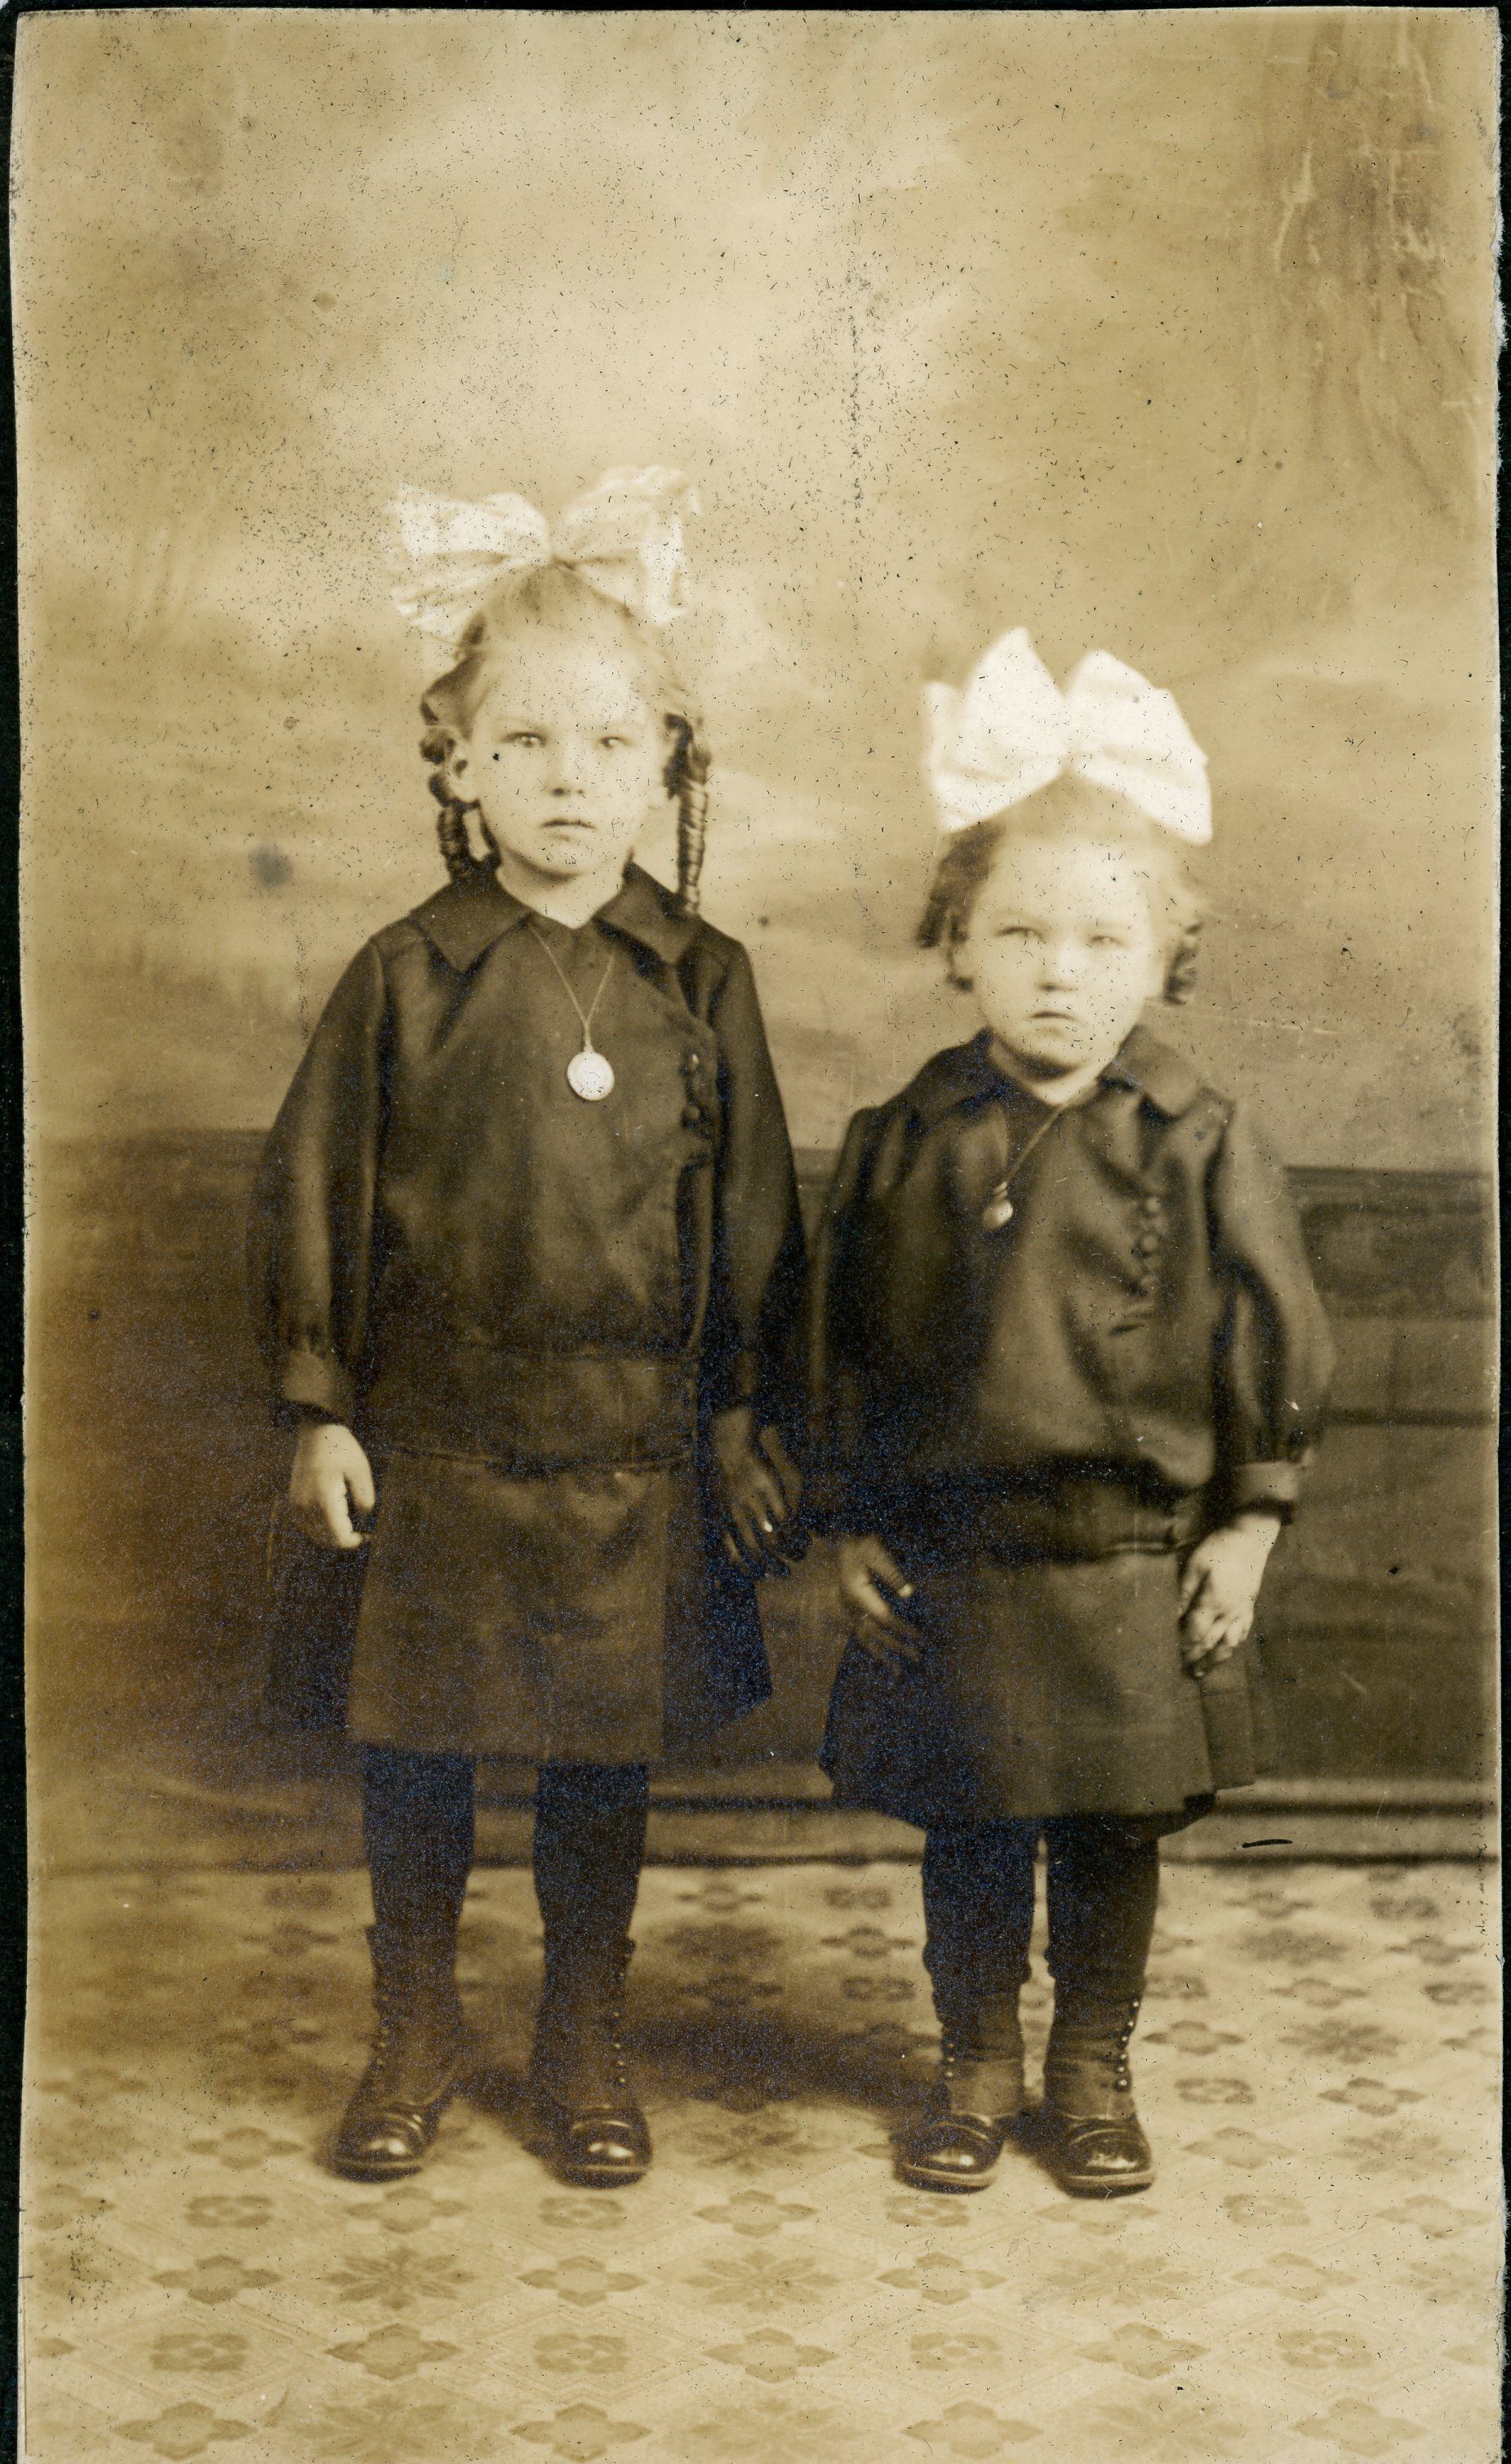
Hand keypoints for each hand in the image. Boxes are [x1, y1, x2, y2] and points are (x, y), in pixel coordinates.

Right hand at [289, 1421, 375, 1551]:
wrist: (316, 1433)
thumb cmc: (341, 1449)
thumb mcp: (361, 1471)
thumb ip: (365, 1499)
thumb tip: (364, 1522)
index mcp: (324, 1498)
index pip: (338, 1537)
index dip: (355, 1541)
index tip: (368, 1535)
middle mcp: (306, 1506)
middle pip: (327, 1540)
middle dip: (346, 1539)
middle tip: (362, 1530)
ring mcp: (297, 1505)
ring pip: (315, 1536)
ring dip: (333, 1536)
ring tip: (350, 1523)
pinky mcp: (293, 1502)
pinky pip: (306, 1527)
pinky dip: (320, 1529)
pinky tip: (334, 1519)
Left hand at [708, 1406, 801, 1572]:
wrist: (730, 1444)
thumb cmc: (725, 1481)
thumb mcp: (717, 1508)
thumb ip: (723, 1534)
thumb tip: (728, 1568)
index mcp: (721, 1519)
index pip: (735, 1556)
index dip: (751, 1571)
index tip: (764, 1576)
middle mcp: (735, 1512)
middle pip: (757, 1549)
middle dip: (774, 1566)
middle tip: (787, 1572)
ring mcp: (752, 1499)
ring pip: (774, 1535)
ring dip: (790, 1550)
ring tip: (801, 1553)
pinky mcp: (769, 1487)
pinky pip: (784, 1515)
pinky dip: (796, 1529)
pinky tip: (803, 1534)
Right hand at [837, 1533, 923, 1669]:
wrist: (838, 1544)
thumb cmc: (860, 1546)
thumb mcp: (875, 1553)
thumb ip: (891, 1573)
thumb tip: (908, 1594)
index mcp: (858, 1594)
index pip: (884, 1618)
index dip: (902, 1629)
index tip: (919, 1637)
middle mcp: (851, 1607)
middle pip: (875, 1634)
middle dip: (897, 1647)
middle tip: (917, 1658)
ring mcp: (849, 1610)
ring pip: (865, 1639)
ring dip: (883, 1654)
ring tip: (897, 1670)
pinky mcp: (851, 1611)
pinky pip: (862, 1634)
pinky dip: (874, 1647)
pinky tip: (884, 1656)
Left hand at [1178, 1512, 1280, 1673]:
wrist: (1250, 1538)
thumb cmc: (1219, 1548)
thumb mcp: (1195, 1565)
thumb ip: (1184, 1592)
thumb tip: (1172, 1616)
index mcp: (1214, 1602)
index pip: (1195, 1633)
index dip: (1183, 1646)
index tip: (1170, 1655)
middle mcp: (1230, 1613)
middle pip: (1211, 1643)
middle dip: (1195, 1658)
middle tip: (1181, 1671)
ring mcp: (1242, 1612)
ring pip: (1229, 1645)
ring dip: (1214, 1661)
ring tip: (1201, 1672)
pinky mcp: (1249, 1608)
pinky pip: (1242, 1634)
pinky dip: (1232, 1647)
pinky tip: (1225, 1651)